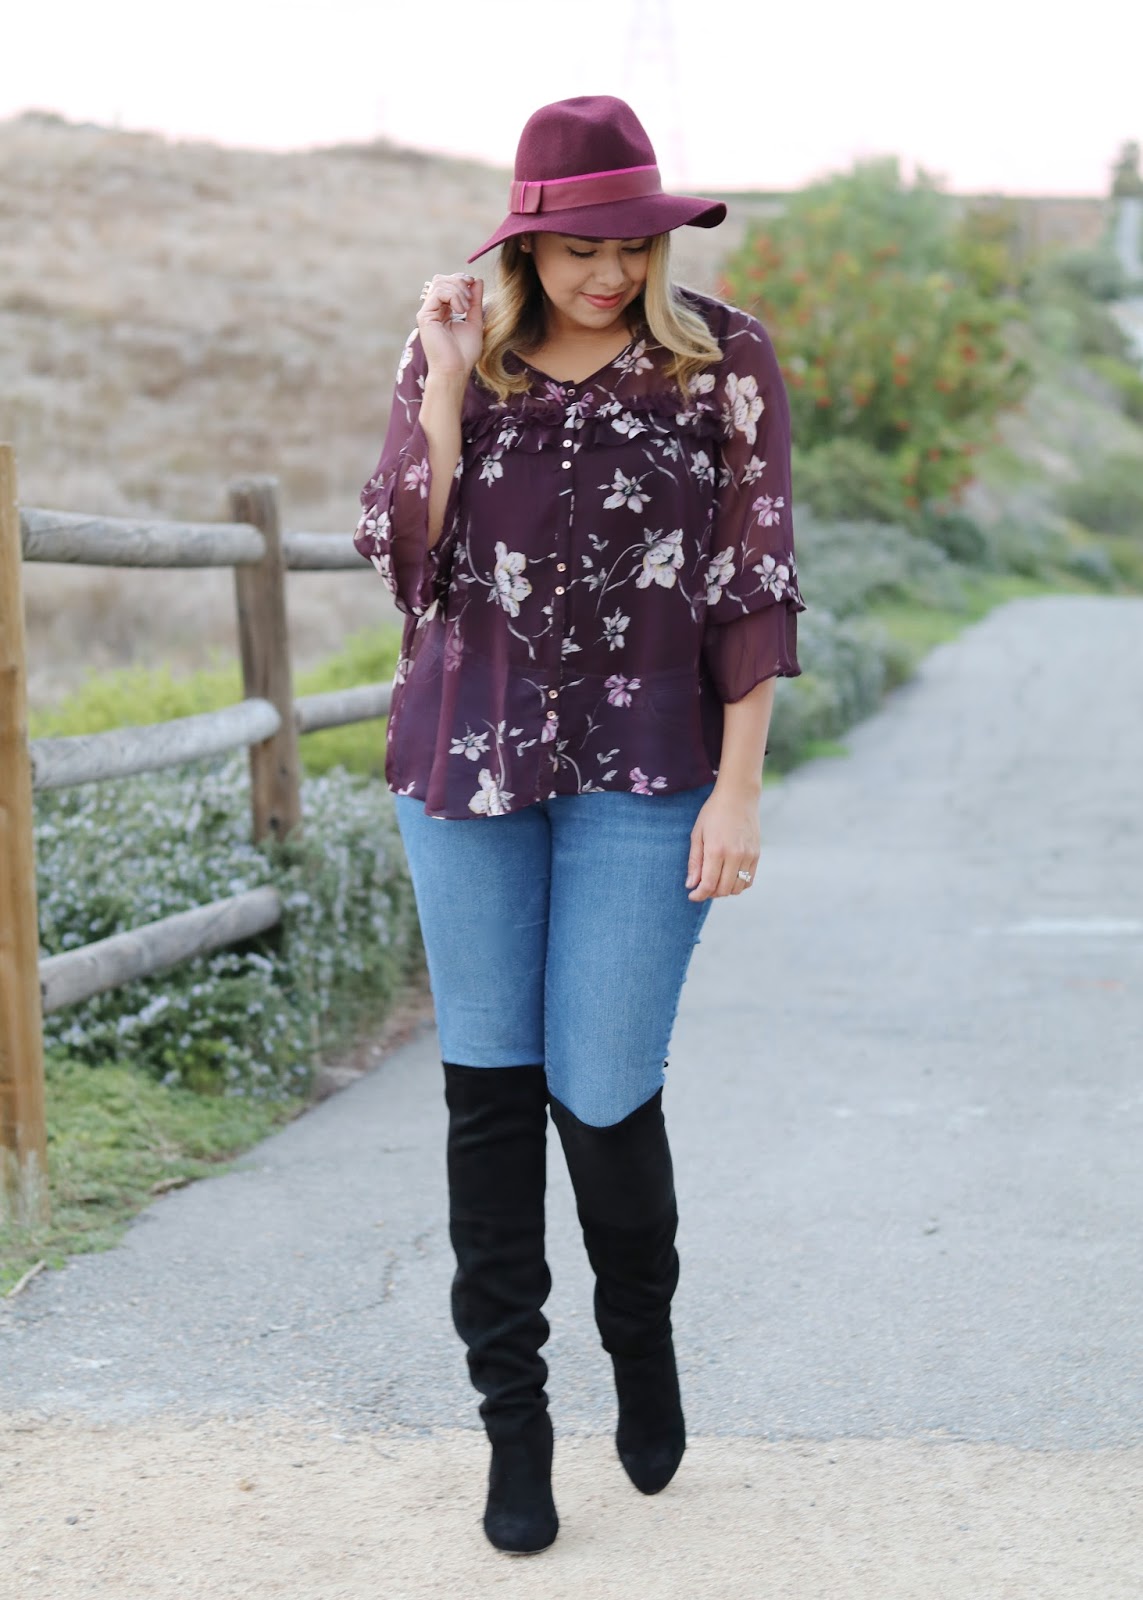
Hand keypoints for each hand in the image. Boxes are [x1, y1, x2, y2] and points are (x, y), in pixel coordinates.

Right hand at [416, 272, 484, 380]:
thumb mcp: (474, 321)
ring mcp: (427, 312)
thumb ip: (475, 301)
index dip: (461, 280)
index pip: (448, 283)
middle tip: (471, 298)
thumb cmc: (464, 353)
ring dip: (458, 290)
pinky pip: (438, 292)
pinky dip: (453, 296)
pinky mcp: (425, 316)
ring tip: (466, 308)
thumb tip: (477, 281)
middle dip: (459, 282)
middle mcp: (433, 309)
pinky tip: (460, 311)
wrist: (455, 370)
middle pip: (441, 279)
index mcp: (443, 310)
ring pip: (440, 282)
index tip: (474, 287)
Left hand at [685, 783, 760, 900]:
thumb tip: (691, 885)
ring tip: (715, 880)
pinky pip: (749, 880)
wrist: (739, 796)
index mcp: (716, 850)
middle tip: (702, 887)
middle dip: (710, 893)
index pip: (708, 884)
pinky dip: (738, 884)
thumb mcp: (697, 834)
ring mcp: (748, 856)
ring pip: (737, 888)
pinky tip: (728, 876)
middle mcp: (735, 855)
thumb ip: (694, 862)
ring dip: (724, 890)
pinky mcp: (757, 855)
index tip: (692, 896)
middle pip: (723, 890)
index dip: (699, 895)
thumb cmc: (713, 813)